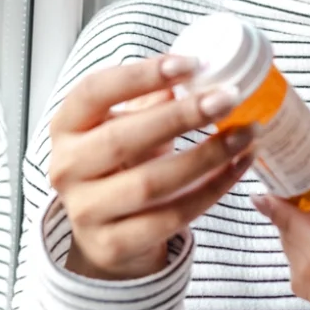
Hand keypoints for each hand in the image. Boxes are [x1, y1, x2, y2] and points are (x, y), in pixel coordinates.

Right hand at [49, 54, 257, 279]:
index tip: (190, 63)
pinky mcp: (113, 245)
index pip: (93, 91)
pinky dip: (211, 191)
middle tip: (227, 98)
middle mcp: (66, 168)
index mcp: (65, 127)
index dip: (140, 75)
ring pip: (151, 183)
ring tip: (245, 134)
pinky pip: (171, 216)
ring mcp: (86, 211)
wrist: (105, 234)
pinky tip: (237, 168)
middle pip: (122, 139)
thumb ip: (152, 99)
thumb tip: (200, 72)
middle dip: (181, 116)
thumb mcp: (125, 125)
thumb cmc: (120, 165)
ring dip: (206, 156)